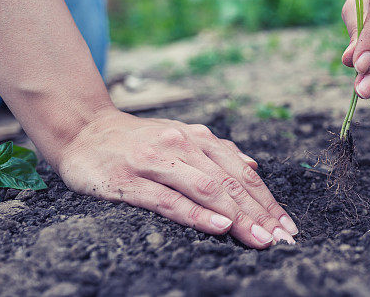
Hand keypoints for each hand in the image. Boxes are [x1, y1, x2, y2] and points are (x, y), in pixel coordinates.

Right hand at [55, 109, 297, 248]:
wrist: (83, 129)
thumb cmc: (137, 139)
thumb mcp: (181, 137)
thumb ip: (215, 152)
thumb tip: (253, 165)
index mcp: (199, 139)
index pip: (242, 173)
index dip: (267, 200)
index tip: (286, 226)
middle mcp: (183, 146)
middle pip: (231, 183)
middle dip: (260, 212)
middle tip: (281, 238)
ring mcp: (156, 162)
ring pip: (207, 189)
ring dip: (238, 216)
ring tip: (259, 237)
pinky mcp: (129, 180)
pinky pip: (168, 199)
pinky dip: (196, 213)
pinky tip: (217, 225)